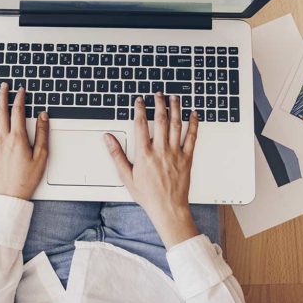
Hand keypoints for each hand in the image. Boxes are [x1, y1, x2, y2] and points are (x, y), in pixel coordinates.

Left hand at [0, 83, 48, 199]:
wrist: (10, 196)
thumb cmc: (27, 179)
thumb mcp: (42, 156)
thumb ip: (42, 134)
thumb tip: (43, 116)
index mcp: (18, 139)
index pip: (17, 112)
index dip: (19, 98)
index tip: (21, 90)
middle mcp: (3, 139)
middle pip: (1, 111)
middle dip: (2, 95)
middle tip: (4, 85)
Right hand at [105, 93, 199, 248]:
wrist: (168, 208)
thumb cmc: (148, 195)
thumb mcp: (126, 176)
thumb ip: (117, 155)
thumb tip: (108, 139)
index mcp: (144, 154)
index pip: (141, 125)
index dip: (140, 110)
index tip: (140, 101)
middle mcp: (160, 150)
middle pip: (160, 120)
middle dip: (159, 104)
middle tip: (158, 94)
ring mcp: (175, 153)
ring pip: (176, 125)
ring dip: (175, 109)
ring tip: (174, 98)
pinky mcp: (187, 158)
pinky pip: (192, 137)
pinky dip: (193, 124)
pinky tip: (194, 114)